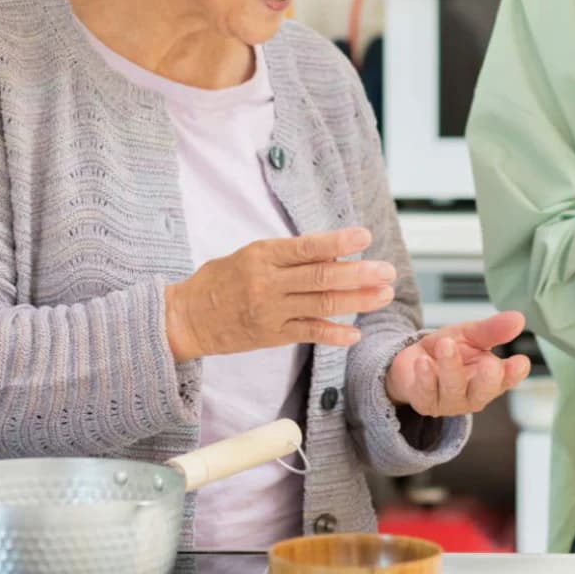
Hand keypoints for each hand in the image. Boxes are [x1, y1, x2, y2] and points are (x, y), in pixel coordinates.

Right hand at [164, 227, 395, 360]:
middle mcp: (268, 282)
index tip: (365, 237)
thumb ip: (288, 256)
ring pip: (321, 304)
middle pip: (322, 277)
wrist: (187, 317)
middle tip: (387, 271)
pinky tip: (355, 334)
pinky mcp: (271, 336)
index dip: (338, 242)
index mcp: (262, 255)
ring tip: (383, 295)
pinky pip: (309, 333)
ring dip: (357, 300)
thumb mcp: (250, 255)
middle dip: (360, 274)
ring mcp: (271, 311)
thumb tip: (332, 255)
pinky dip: (334, 334)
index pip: (307, 247)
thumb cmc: (220, 279)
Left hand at [385, 312, 530, 416]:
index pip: (507, 379)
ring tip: (446, 344)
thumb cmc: (448, 350)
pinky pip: (426, 392)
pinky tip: (423, 361)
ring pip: (452, 389)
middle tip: (491, 364)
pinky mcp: (425, 402)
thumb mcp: (470, 334)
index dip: (515, 373)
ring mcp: (449, 402)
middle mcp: (473, 395)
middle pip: (483, 392)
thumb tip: (519, 318)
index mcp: (491, 379)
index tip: (521, 362)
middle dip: (487, 380)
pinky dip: (425, 376)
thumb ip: (492, 329)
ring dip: (450, 367)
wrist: (413, 360)